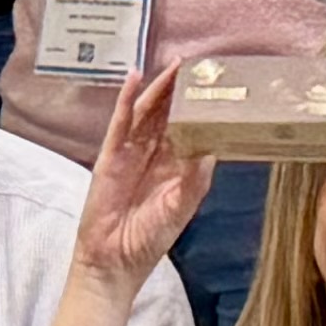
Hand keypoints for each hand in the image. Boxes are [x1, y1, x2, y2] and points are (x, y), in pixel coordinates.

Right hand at [75, 64, 203, 284]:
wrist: (114, 261)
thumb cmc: (149, 239)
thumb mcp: (180, 207)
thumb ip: (195, 178)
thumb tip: (212, 147)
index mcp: (176, 167)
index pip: (190, 128)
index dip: (200, 107)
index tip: (217, 85)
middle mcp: (155, 155)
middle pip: (168, 115)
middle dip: (180, 90)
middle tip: (196, 65)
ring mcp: (130, 154)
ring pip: (147, 113)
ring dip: (159, 89)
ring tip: (173, 66)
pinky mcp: (109, 156)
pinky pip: (119, 122)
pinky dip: (126, 100)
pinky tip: (134, 79)